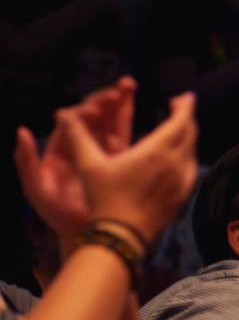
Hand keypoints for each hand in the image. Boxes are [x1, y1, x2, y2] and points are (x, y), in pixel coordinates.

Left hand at [14, 77, 136, 239]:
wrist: (81, 234)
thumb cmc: (56, 214)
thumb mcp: (35, 188)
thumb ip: (26, 161)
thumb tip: (22, 132)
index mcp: (60, 148)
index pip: (73, 121)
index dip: (85, 111)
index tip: (96, 108)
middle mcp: (81, 147)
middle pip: (94, 117)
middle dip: (106, 100)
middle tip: (120, 87)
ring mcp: (102, 154)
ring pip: (110, 122)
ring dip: (119, 104)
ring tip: (129, 86)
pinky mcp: (119, 164)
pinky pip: (125, 138)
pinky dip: (128, 121)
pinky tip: (134, 107)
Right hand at [60, 91, 197, 243]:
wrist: (122, 236)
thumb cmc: (104, 199)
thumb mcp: (88, 165)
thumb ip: (78, 136)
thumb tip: (63, 114)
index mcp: (156, 151)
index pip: (180, 121)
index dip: (185, 106)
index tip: (185, 96)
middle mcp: (175, 165)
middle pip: (191, 134)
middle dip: (187, 117)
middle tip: (179, 107)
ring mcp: (181, 182)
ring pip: (192, 152)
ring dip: (187, 137)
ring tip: (176, 129)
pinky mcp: (182, 196)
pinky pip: (190, 170)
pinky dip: (186, 156)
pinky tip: (177, 157)